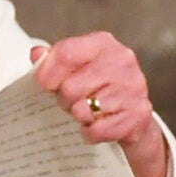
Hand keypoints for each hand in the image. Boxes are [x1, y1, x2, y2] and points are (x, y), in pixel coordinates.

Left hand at [29, 33, 168, 176]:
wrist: (133, 115)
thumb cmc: (98, 87)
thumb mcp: (76, 67)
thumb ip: (53, 59)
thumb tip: (37, 54)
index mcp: (103, 43)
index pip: (66, 53)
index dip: (47, 73)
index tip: (43, 84)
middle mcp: (122, 61)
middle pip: (70, 87)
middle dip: (64, 99)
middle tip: (72, 101)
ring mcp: (133, 87)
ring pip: (82, 111)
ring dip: (79, 116)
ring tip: (87, 111)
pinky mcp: (138, 114)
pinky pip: (97, 130)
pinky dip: (90, 133)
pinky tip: (96, 124)